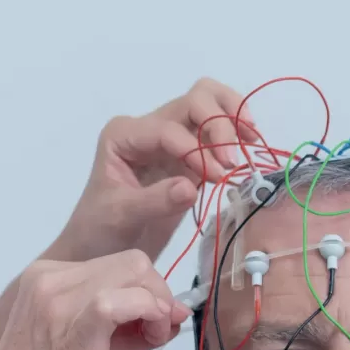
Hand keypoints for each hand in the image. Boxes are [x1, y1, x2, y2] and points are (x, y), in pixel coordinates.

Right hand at [0, 252, 189, 349]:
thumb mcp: (81, 343)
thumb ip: (122, 325)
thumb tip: (171, 315)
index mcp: (46, 277)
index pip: (118, 264)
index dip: (148, 290)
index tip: (155, 323)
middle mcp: (49, 279)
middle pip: (132, 262)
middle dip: (159, 294)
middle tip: (158, 332)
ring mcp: (57, 301)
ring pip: (134, 272)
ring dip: (158, 304)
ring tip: (152, 339)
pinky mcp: (72, 329)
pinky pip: (122, 301)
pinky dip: (149, 311)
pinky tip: (150, 337)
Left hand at [47, 79, 255, 263]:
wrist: (99, 249)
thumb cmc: (99, 230)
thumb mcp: (120, 216)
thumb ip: (154, 200)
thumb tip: (191, 186)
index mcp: (124, 134)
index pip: (168, 129)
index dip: (195, 149)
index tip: (216, 177)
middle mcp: (148, 128)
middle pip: (194, 100)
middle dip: (218, 124)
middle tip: (231, 160)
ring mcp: (171, 140)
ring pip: (207, 104)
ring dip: (232, 118)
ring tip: (250, 142)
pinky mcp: (189, 157)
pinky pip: (216, 132)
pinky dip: (236, 132)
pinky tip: (250, 147)